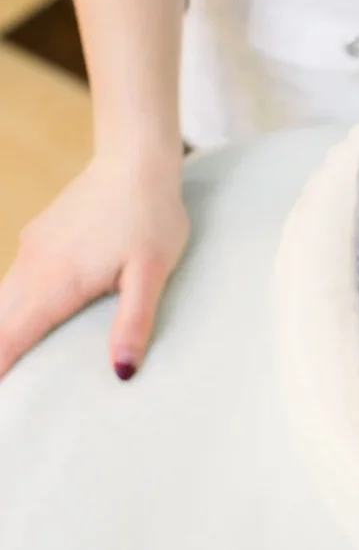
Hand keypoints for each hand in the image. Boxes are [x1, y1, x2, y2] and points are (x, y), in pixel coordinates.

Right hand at [0, 147, 189, 380]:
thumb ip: (134, 322)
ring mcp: (31, 249)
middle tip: (4, 388)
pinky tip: (18, 318)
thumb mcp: (152, 273)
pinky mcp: (37, 237)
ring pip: (0, 298)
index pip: (10, 335)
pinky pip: (12, 280)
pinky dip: (7, 306)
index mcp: (57, 282)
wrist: (135, 161)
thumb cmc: (151, 217)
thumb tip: (121, 371)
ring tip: (7, 357)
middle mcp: (32, 266)